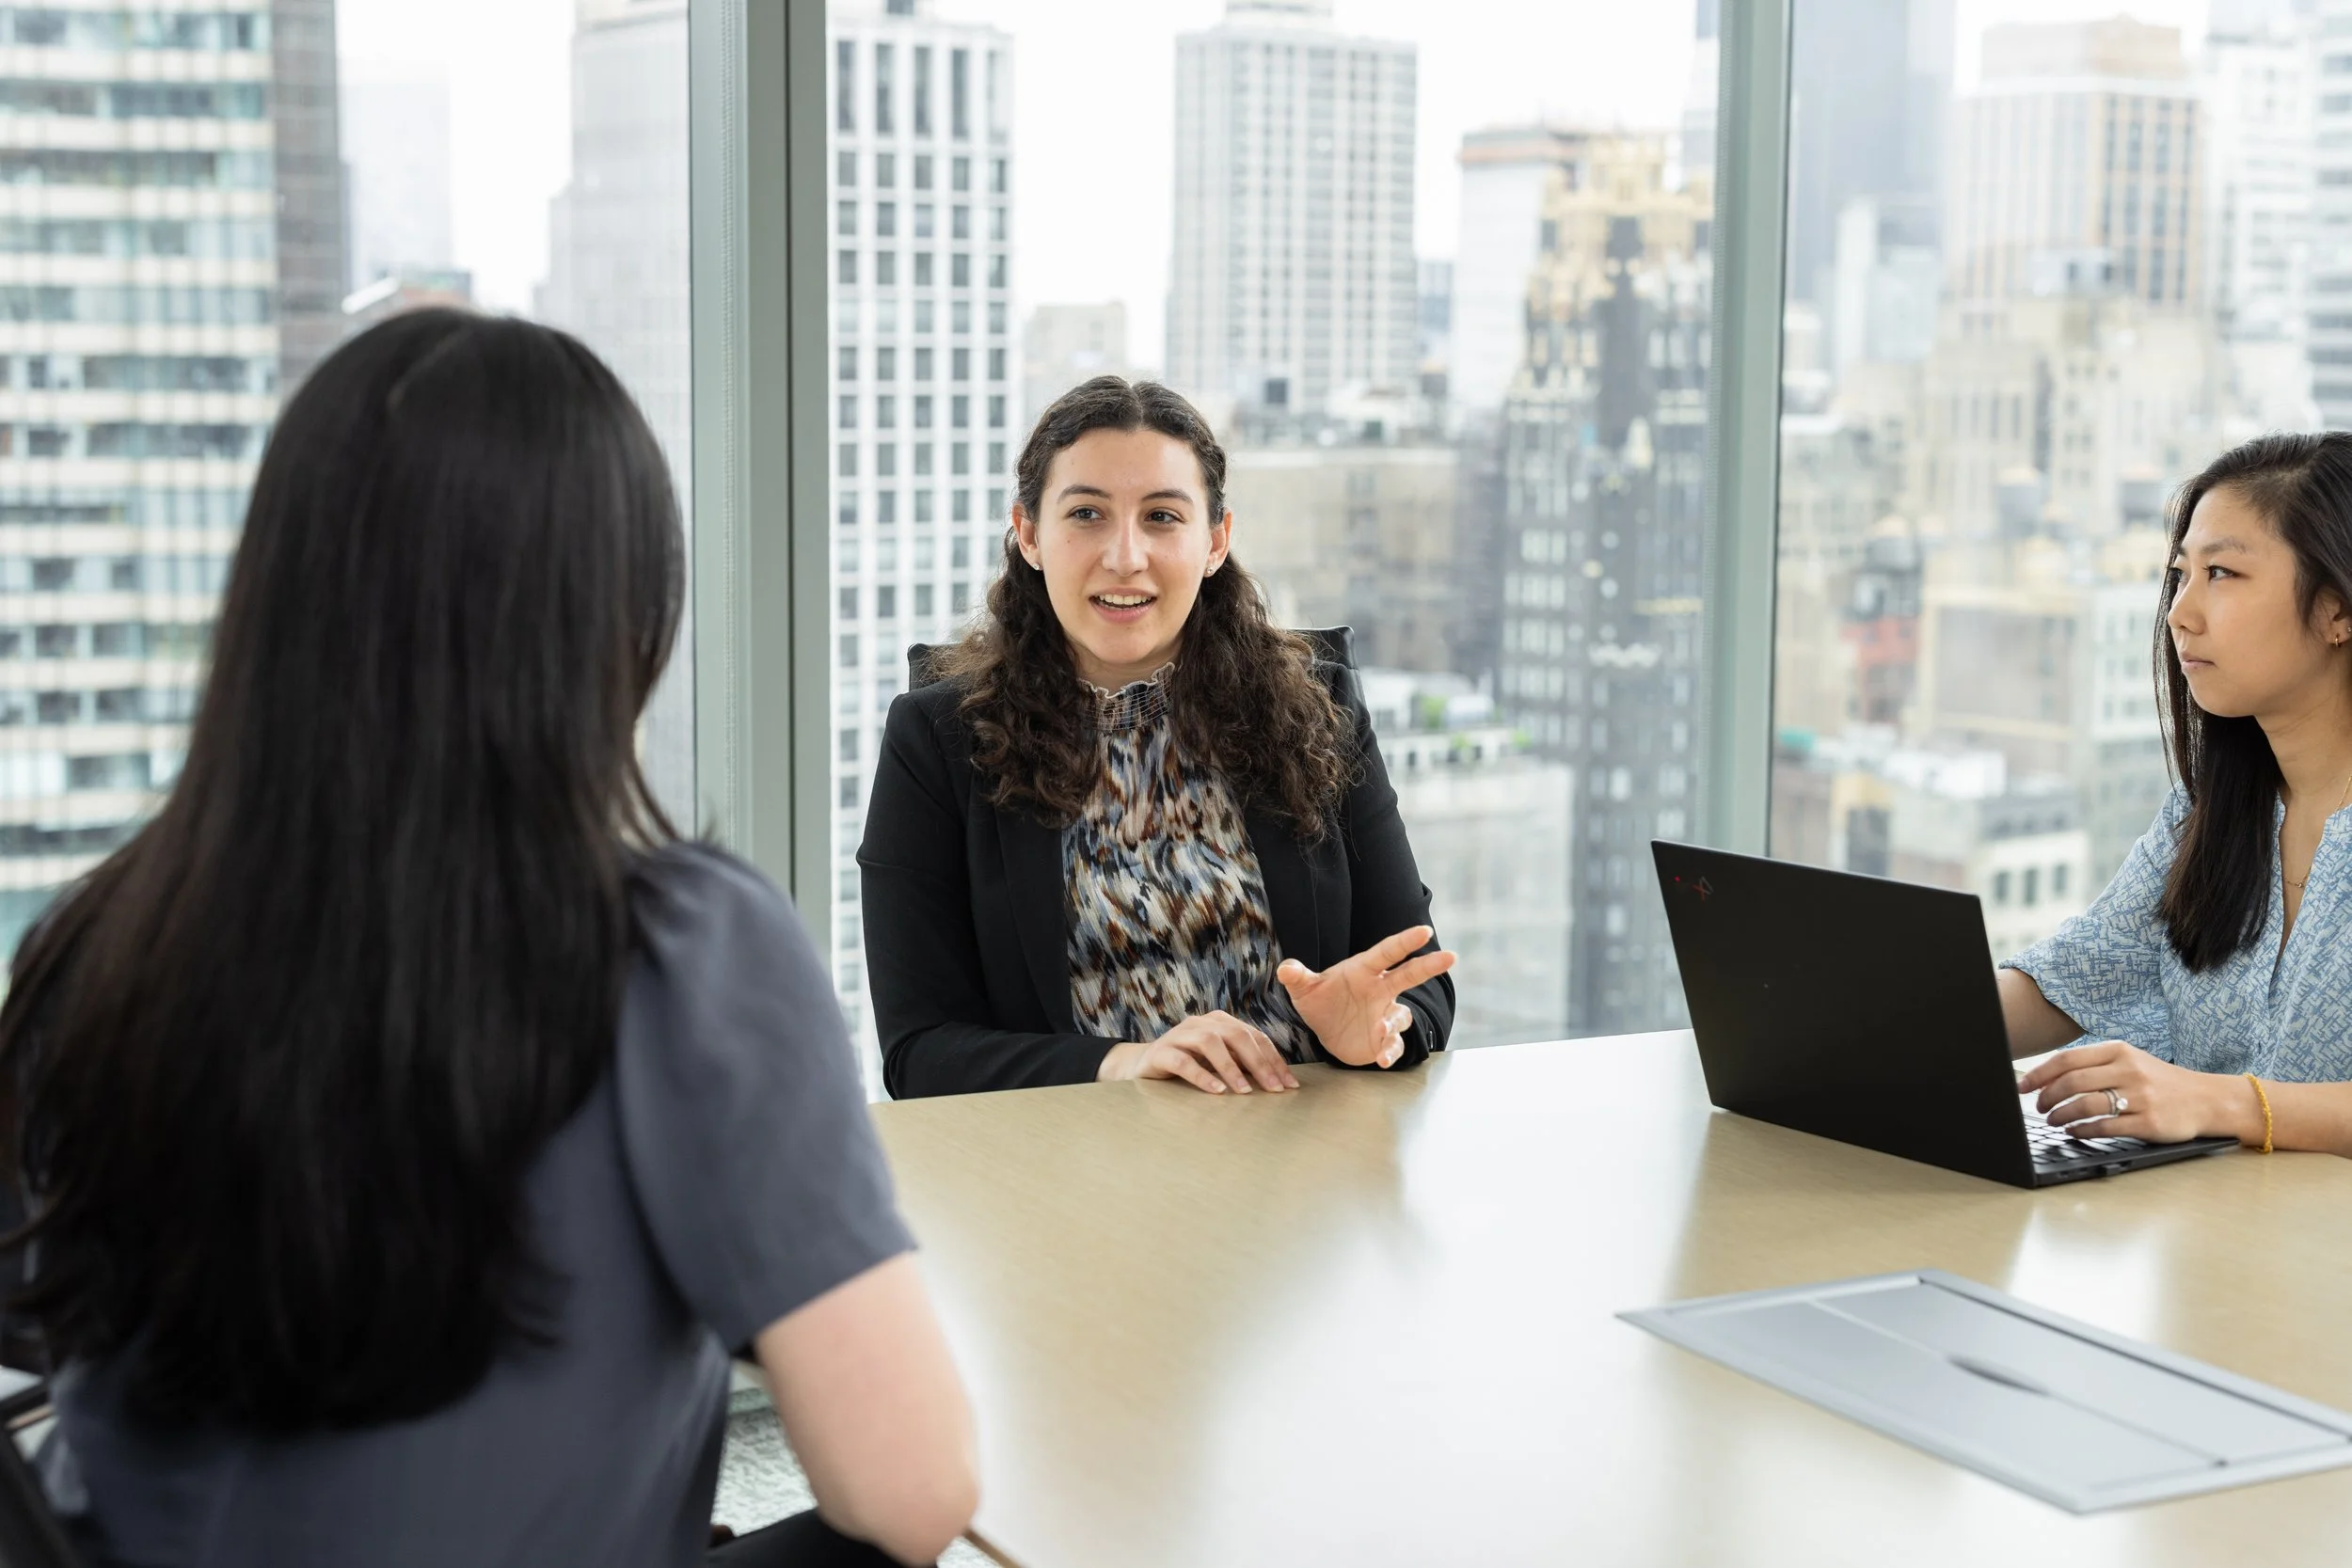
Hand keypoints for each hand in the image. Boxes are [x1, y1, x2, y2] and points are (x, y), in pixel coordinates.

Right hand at [1096, 1011, 1298, 1095]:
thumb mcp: (1218, 1062)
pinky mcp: (1161, 1053)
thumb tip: (1277, 1081)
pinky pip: (1183, 1062)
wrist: (1142, 1065)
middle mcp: (1201, 1023)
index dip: (1274, 1060)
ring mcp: (1180, 1036)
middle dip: (1259, 1063)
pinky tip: (1216, 1091)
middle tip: (1274, 1088)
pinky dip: (1202, 1076)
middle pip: (1236, 1035)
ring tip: (1246, 1091)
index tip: (1289, 1085)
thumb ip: (1242, 1064)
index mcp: (1220, 1022)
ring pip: (1210, 1043)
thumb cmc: (1189, 1064)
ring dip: (1231, 1067)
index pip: (1254, 1036)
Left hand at [1276, 925, 1456, 1069]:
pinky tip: (1383, 1059)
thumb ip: (1297, 977)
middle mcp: (1381, 989)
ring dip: (1394, 1022)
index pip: (1387, 953)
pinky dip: (1391, 1050)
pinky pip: (1393, 1044)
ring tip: (1381, 1029)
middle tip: (1451, 956)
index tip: (1423, 932)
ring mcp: (1385, 1014)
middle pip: (1410, 974)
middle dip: (1429, 965)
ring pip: (1401, 1015)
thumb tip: (1285, 969)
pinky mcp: (1383, 1038)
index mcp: (1364, 971)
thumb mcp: (1304, 989)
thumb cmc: (1320, 999)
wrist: (1325, 1027)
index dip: (1405, 942)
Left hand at [2016, 1039, 2245, 1144]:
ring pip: (2085, 1105)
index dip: (2039, 1074)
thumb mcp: (2130, 1060)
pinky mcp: (2149, 1122)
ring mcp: (2140, 1096)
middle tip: (2037, 1107)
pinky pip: (2104, 1127)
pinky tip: (2073, 1131)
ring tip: (2052, 1120)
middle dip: (2046, 1097)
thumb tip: (2048, 1075)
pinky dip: (2081, 1130)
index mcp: (2119, 1051)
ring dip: (2060, 1115)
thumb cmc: (2160, 1081)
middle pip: (2071, 1082)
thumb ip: (2095, 1064)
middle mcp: (2129, 1070)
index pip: (2067, 1059)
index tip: (2022, 1086)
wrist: (2207, 1099)